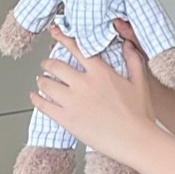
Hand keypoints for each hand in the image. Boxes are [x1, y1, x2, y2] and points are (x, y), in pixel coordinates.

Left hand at [30, 25, 157, 165]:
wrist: (135, 140)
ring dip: (41, 80)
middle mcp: (83, 84)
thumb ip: (133, 61)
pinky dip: (36, 100)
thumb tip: (128, 44)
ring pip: (46, 85)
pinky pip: (44, 106)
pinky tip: (34, 97)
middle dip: (48, 63)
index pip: (76, 49)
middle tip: (45, 64)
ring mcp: (72, 102)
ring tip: (40, 80)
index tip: (55, 33)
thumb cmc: (140, 115)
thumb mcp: (140, 83)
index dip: (63, 38)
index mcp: (100, 73)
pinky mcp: (66, 119)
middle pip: (56, 66)